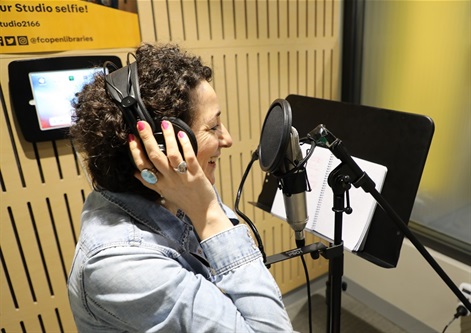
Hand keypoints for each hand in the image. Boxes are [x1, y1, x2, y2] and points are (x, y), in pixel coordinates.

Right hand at [129, 120, 232, 239]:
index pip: (142, 166)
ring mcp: (182, 176)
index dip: (135, 151)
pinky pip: (189, 157)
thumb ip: (150, 182)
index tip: (131, 137)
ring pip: (172, 154)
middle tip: (141, 124)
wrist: (202, 211)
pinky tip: (181, 134)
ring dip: (167, 137)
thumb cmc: (183, 200)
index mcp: (159, 183)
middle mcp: (168, 180)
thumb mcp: (163, 192)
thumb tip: (135, 173)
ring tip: (164, 123)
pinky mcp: (196, 174)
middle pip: (154, 157)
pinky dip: (185, 145)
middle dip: (146, 139)